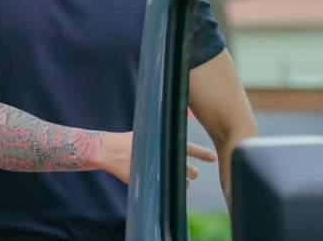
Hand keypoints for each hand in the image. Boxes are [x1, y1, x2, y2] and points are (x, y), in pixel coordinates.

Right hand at [98, 133, 215, 186]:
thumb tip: (174, 142)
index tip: (213, 157)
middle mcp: (163, 156)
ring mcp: (158, 170)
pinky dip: (169, 186)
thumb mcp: (147, 134)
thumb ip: (161, 139)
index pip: (188, 148)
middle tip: (191, 172)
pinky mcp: (151, 180)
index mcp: (163, 142)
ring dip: (182, 181)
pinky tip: (166, 183)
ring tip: (178, 178)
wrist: (109, 150)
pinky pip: (168, 188)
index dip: (202, 153)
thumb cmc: (127, 141)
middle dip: (191, 172)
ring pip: (181, 180)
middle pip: (188, 169)